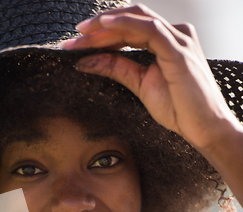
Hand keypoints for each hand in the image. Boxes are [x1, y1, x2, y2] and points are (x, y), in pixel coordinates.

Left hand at [62, 4, 238, 151]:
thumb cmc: (179, 109)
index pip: (127, 30)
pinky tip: (103, 26)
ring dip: (105, 25)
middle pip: (129, 21)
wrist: (204, 128)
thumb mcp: (140, 86)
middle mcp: (173, 34)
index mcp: (165, 41)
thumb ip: (117, 70)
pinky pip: (148, 29)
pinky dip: (124, 24)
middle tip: (71, 39)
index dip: (100, 35)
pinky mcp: (178, 50)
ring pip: (135, 20)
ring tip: (80, 34)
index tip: (74, 44)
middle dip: (98, 28)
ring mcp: (177, 39)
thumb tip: (87, 62)